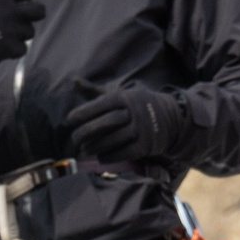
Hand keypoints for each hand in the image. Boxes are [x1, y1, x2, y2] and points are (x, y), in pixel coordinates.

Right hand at [0, 0, 46, 68]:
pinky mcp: (10, 48)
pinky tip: (3, 46)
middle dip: (36, 12)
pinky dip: (15, 48)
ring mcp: (12, 31)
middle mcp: (10, 12)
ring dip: (22, 32)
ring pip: (30, 31)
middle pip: (40, 11)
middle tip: (28, 14)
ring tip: (7, 33)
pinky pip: (23, 48)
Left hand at [67, 84, 192, 162]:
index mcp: (125, 98)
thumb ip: (96, 91)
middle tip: (74, 139)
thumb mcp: (119, 94)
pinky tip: (101, 157)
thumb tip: (74, 82)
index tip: (68, 121)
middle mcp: (134, 112)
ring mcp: (141, 130)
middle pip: (105, 123)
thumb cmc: (136, 106)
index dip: (82, 113)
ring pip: (113, 140)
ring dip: (95, 147)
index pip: (100, 105)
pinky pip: (124, 152)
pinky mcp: (146, 146)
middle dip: (86, 132)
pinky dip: (110, 156)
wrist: (171, 119)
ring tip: (85, 149)